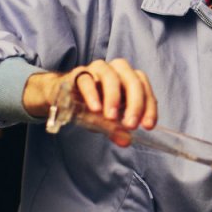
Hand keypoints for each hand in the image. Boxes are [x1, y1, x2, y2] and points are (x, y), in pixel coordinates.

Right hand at [25, 58, 157, 145]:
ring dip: (113, 97)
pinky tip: (95, 109)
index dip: (149, 107)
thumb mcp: (105, 120)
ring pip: (110, 76)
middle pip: (132, 80)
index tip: (148, 126)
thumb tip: (126, 141)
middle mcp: (116, 70)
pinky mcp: (78, 74)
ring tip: (111, 117)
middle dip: (135, 103)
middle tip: (131, 125)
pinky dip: (92, 94)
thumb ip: (116, 129)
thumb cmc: (91, 105)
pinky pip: (86, 80)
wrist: (62, 97)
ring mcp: (97, 70)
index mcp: (129, 78)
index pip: (145, 88)